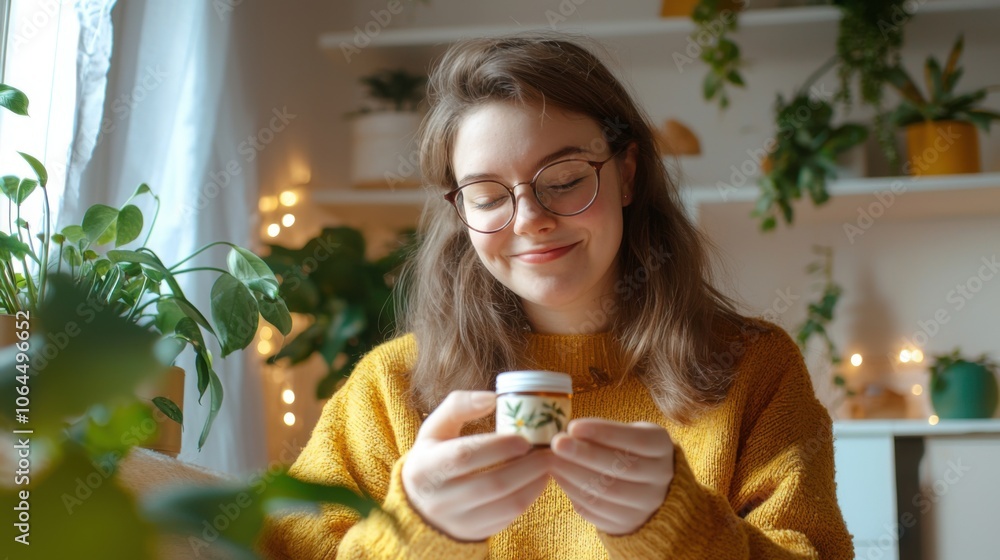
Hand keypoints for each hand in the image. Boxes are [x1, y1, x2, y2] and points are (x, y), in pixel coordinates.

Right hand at [401, 390, 551, 541]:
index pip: (464, 455)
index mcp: (426, 468)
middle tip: (548, 450)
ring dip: (534, 482)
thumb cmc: (433, 457)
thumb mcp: (434, 429)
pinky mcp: (475, 533)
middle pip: (492, 483)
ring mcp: (458, 521)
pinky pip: (510, 517)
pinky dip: (530, 497)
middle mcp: (439, 499)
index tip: (524, 438)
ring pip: (507, 504)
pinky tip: (538, 480)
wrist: (418, 504)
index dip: (498, 446)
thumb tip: (492, 397)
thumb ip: (459, 406)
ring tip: (548, 464)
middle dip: (527, 466)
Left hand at [549, 419, 673, 534]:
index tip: (573, 426)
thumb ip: (603, 432)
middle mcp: (660, 477)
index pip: (636, 439)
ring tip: (551, 460)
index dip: (604, 432)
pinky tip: (559, 477)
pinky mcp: (627, 523)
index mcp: (661, 446)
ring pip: (608, 492)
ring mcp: (647, 504)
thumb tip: (567, 431)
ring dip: (574, 474)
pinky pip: (597, 510)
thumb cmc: (628, 451)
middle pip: (622, 467)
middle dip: (584, 454)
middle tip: (556, 443)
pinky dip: (574, 493)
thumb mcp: (626, 434)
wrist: (645, 488)